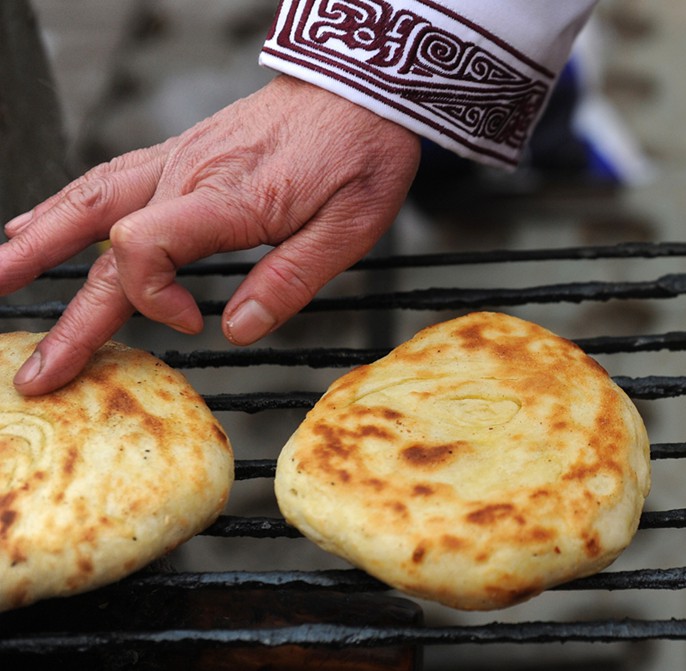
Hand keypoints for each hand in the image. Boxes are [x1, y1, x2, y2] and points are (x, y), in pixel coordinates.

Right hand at [0, 75, 419, 394]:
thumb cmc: (360, 154)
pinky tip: (34, 225)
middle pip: (107, 247)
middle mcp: (188, 175)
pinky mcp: (182, 153)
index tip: (192, 322)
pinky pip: (107, 179)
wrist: (359, 87)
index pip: (146, 248)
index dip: (152, 298)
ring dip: (39, 247)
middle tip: (36, 370)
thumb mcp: (350, 228)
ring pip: (90, 204)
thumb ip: (290, 281)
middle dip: (71, 317)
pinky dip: (65, 206)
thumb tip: (237, 331)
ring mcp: (178, 160)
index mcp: (227, 197)